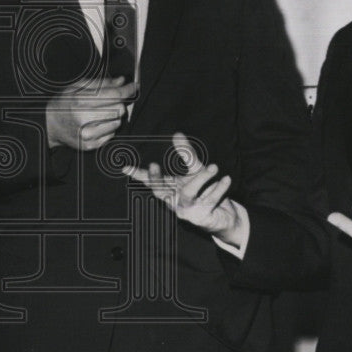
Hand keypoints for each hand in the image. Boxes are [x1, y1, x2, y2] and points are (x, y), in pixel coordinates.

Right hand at [45, 76, 135, 149]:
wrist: (50, 124)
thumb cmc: (64, 103)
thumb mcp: (78, 87)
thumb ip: (101, 83)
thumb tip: (121, 81)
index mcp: (80, 101)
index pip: (114, 95)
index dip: (127, 90)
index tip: (133, 86)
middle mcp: (83, 119)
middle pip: (118, 109)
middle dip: (119, 103)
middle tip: (112, 100)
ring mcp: (87, 135)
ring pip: (117, 123)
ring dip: (113, 116)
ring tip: (101, 113)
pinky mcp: (90, 145)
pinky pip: (111, 134)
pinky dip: (108, 127)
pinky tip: (96, 123)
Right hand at [122, 132, 248, 247]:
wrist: (224, 215)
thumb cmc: (205, 191)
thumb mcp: (196, 170)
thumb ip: (186, 154)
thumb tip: (176, 133)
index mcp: (170, 189)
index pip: (150, 181)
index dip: (138, 174)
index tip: (125, 168)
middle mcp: (174, 201)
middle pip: (160, 191)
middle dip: (155, 179)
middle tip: (153, 164)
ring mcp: (186, 211)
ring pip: (188, 193)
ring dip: (201, 179)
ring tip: (214, 167)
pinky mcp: (201, 218)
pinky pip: (209, 200)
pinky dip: (218, 189)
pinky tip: (226, 179)